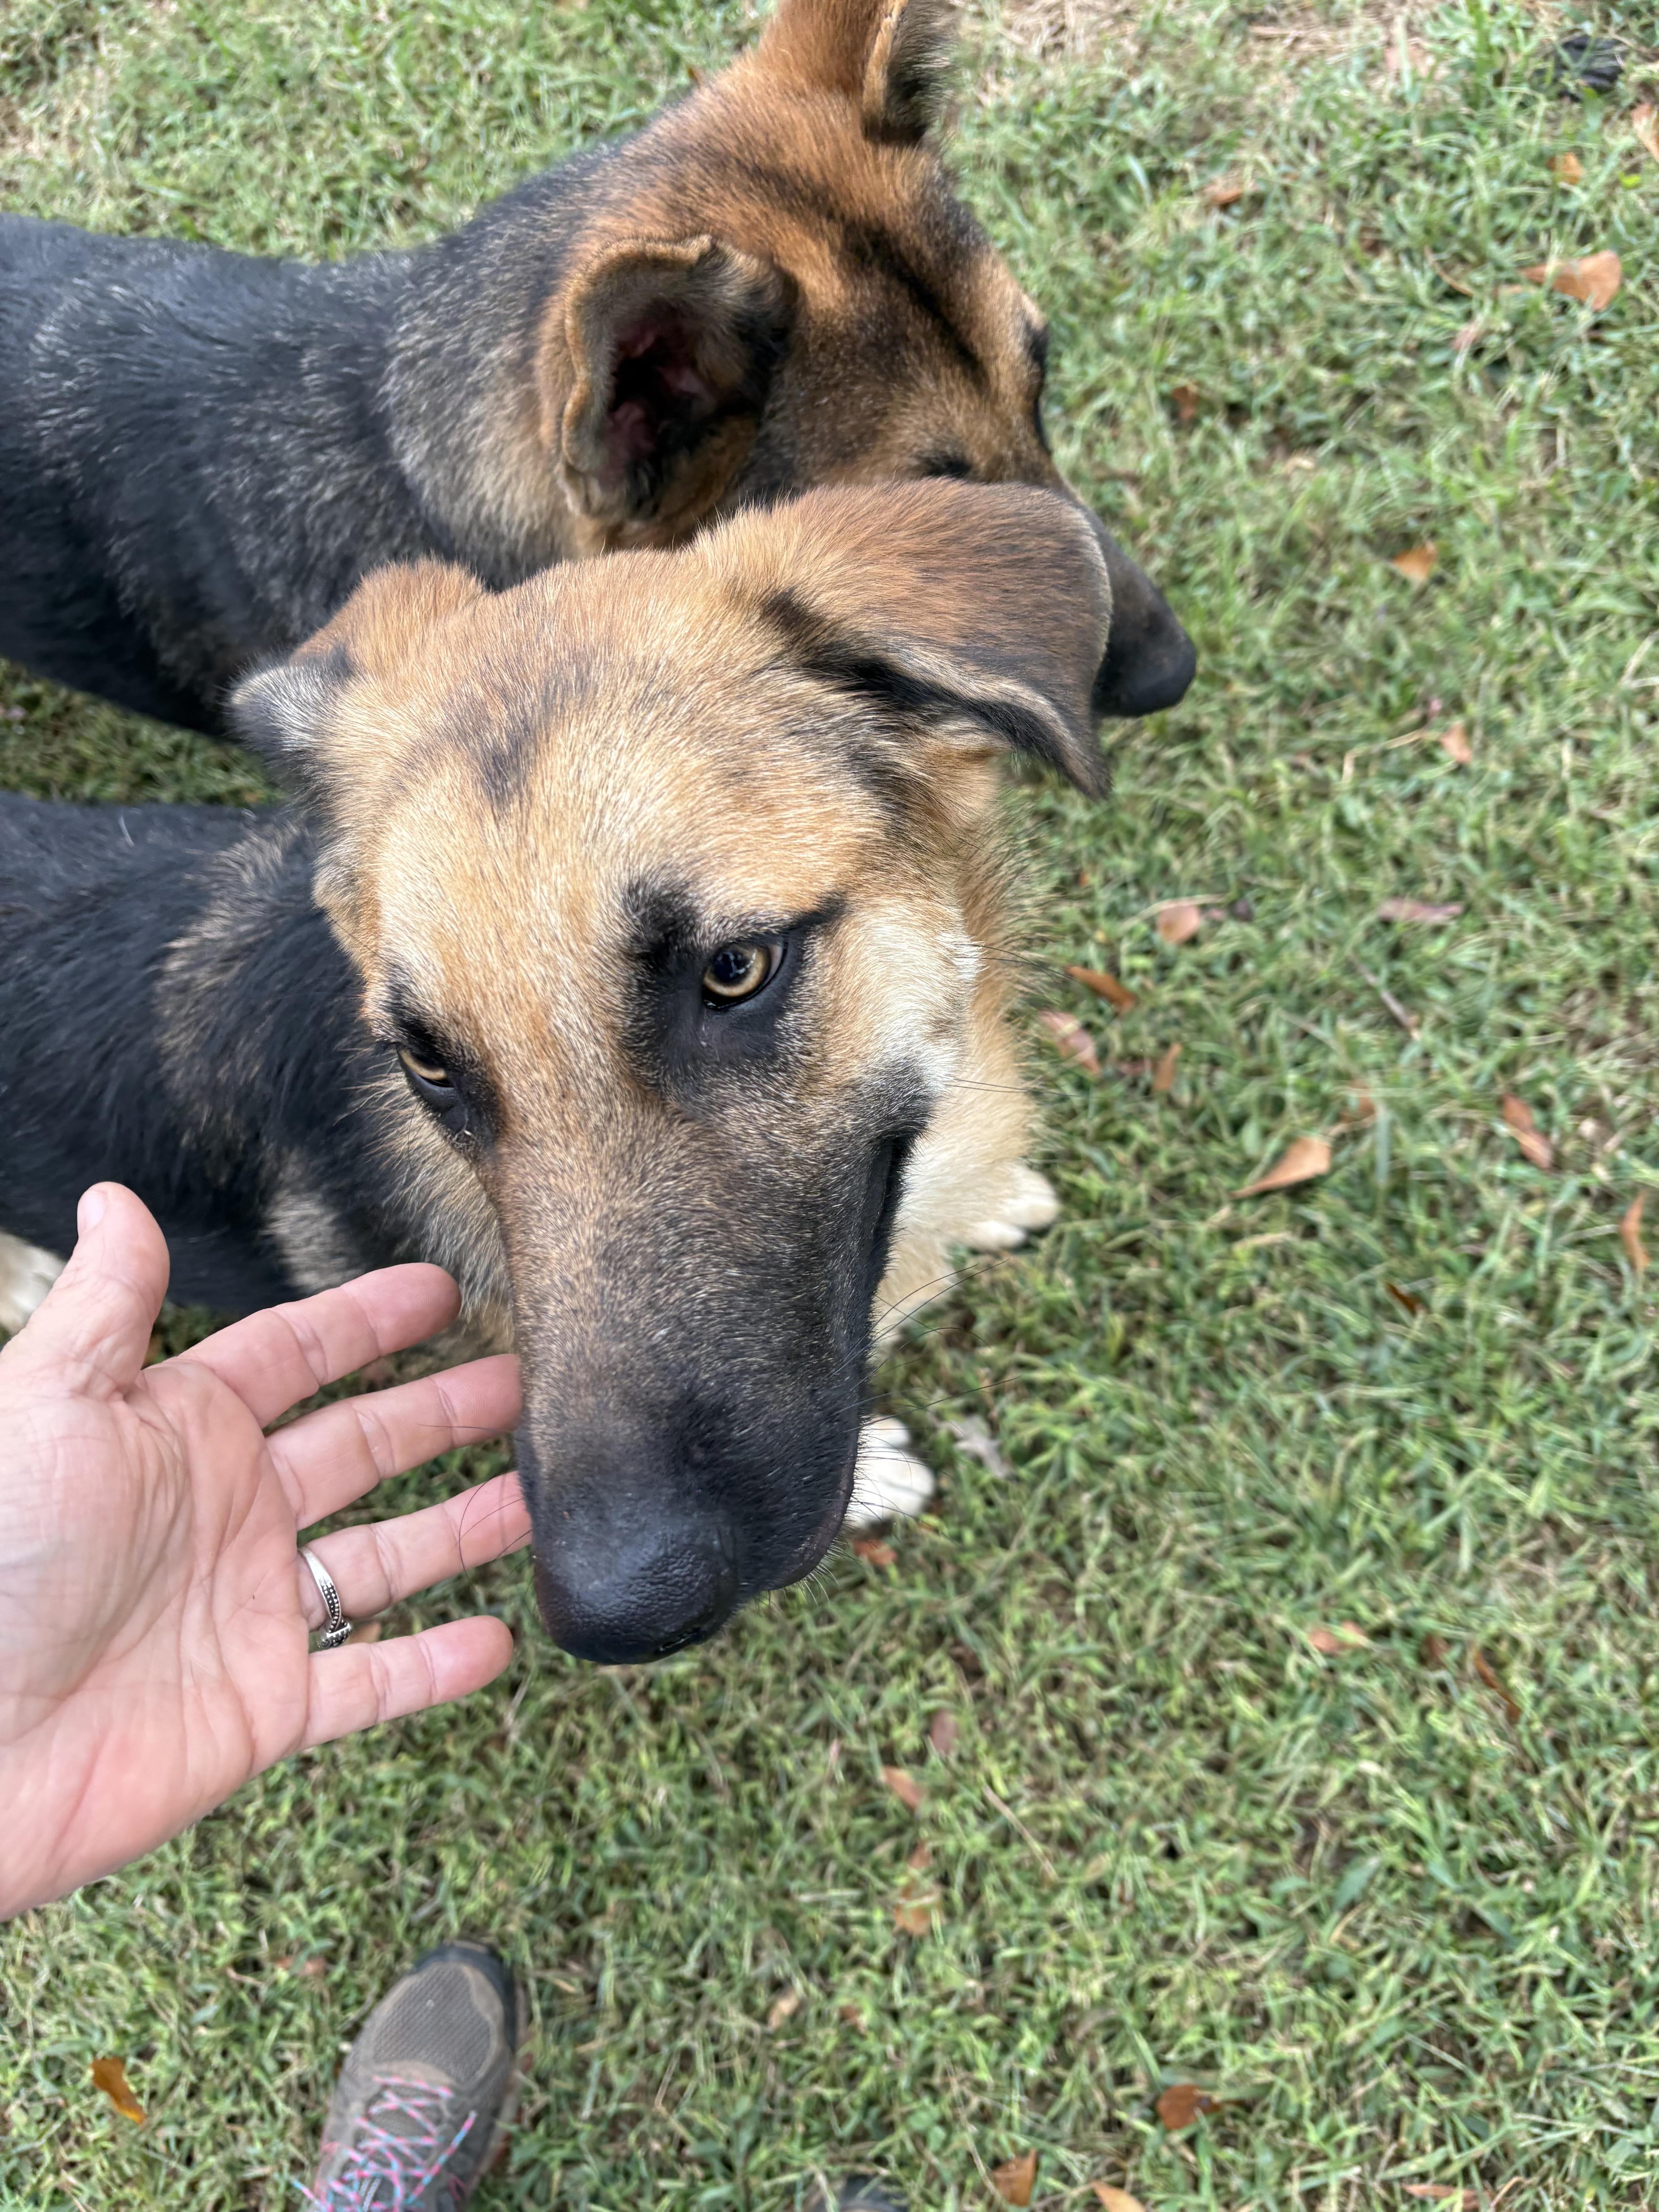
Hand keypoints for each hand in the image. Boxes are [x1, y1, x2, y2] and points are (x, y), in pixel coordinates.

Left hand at [0, 1184, 529, 1918]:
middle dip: (444, 1413)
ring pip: (387, 1557)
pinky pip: (371, 1683)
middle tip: (526, 1384)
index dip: (367, 1321)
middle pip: (362, 1447)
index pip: (294, 1356)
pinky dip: (435, 1666)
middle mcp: (227, 1515)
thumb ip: (105, 1307)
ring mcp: (253, 1612)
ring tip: (544, 1496)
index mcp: (179, 1435)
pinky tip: (499, 1638)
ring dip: (466, 1526)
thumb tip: (117, 1198)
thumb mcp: (42, 1407)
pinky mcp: (264, 1709)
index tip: (440, 1288)